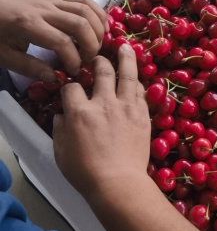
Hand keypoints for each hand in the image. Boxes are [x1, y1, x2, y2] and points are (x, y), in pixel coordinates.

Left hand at [0, 0, 106, 80]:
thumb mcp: (4, 56)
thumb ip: (29, 68)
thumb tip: (55, 77)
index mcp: (28, 24)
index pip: (61, 42)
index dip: (72, 60)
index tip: (72, 72)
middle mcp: (44, 9)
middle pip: (79, 23)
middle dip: (90, 45)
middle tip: (88, 60)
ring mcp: (52, 0)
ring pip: (85, 10)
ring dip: (97, 29)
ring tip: (97, 46)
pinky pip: (84, 0)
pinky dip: (98, 13)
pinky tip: (102, 28)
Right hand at [53, 44, 150, 202]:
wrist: (118, 183)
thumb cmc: (85, 172)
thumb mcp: (61, 151)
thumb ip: (60, 129)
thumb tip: (60, 116)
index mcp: (80, 111)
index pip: (71, 87)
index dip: (69, 86)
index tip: (70, 90)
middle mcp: (103, 103)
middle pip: (101, 71)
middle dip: (97, 61)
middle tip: (97, 59)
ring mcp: (125, 107)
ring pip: (127, 74)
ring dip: (126, 58)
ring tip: (125, 47)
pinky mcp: (142, 115)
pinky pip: (141, 92)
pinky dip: (138, 82)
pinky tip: (137, 77)